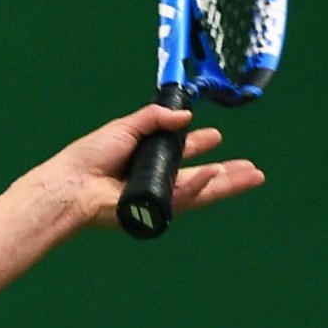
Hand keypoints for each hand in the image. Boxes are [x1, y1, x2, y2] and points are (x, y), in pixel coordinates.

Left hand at [26, 105, 265, 229]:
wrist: (73, 183)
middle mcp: (156, 179)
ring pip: (200, 191)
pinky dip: (200, 186)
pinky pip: (185, 198)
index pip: (181, 153)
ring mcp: (158, 197)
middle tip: (253, 171)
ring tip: (252, 176)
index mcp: (147, 158)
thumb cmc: (91, 155)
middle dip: (228, 174)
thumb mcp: (125, 128)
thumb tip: (186, 116)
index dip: (200, 145)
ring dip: (227, 183)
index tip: (217, 137)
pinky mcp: (157, 212)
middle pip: (199, 177)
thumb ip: (153, 119)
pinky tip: (216, 175)